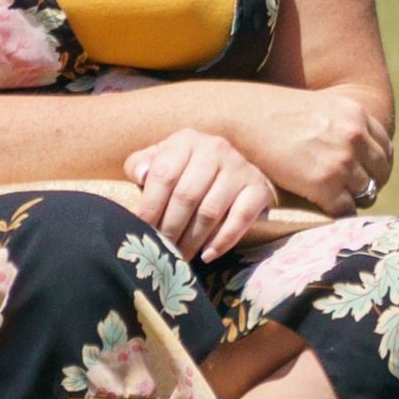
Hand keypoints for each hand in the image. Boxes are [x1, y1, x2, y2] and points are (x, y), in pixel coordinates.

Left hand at [124, 129, 278, 258]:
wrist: (230, 169)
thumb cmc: (185, 169)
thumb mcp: (159, 160)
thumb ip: (140, 165)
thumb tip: (141, 175)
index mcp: (186, 141)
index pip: (164, 175)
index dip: (150, 206)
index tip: (141, 230)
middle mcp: (215, 149)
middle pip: (187, 196)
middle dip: (170, 229)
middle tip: (161, 251)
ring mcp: (239, 167)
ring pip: (211, 211)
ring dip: (192, 240)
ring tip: (179, 258)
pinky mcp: (258, 187)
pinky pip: (241, 218)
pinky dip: (223, 240)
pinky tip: (207, 255)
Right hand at [228, 85, 394, 214]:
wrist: (244, 118)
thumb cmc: (274, 114)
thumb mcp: (320, 107)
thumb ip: (342, 125)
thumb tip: (355, 150)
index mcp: (356, 114)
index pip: (384, 148)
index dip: (376, 165)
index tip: (365, 175)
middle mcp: (355, 136)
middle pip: (380, 173)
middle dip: (368, 184)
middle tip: (353, 193)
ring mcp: (342, 161)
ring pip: (365, 192)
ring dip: (352, 199)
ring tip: (336, 201)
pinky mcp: (325, 184)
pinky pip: (345, 208)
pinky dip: (338, 212)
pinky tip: (324, 209)